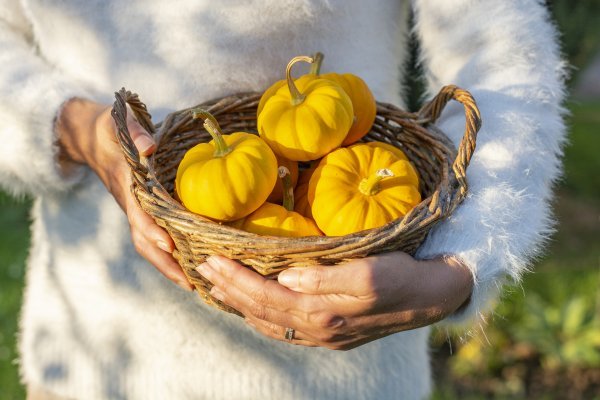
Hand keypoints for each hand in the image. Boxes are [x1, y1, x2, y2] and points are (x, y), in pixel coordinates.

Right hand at [56, 97, 192, 290]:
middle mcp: (129, 203)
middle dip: (164, 263)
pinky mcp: (140, 212)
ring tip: (192, 284)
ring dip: (167, 266)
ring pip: (146, 245)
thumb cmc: (110, 128)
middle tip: (189, 282)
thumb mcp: (118, 123)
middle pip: (143, 241)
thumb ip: (134, 132)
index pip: (137, 212)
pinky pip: (151, 238)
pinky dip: (167, 256)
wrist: (90, 138)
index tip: (168, 245)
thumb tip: (150, 146)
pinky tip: (187, 267)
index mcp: (126, 184)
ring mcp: (133, 210)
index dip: (151, 230)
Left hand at [197, 252, 472, 349]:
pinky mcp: (333, 333)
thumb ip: (325, 279)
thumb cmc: (402, 276)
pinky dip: (262, 315)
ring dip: (241, 305)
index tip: (211, 261)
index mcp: (324, 315)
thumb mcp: (369, 273)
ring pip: (270, 323)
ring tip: (217, 287)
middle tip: (202, 270)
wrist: (434, 297)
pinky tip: (252, 306)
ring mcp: (325, 336)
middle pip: (262, 312)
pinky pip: (285, 327)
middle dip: (229, 290)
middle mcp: (319, 331)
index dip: (236, 280)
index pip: (266, 298)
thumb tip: (285, 279)